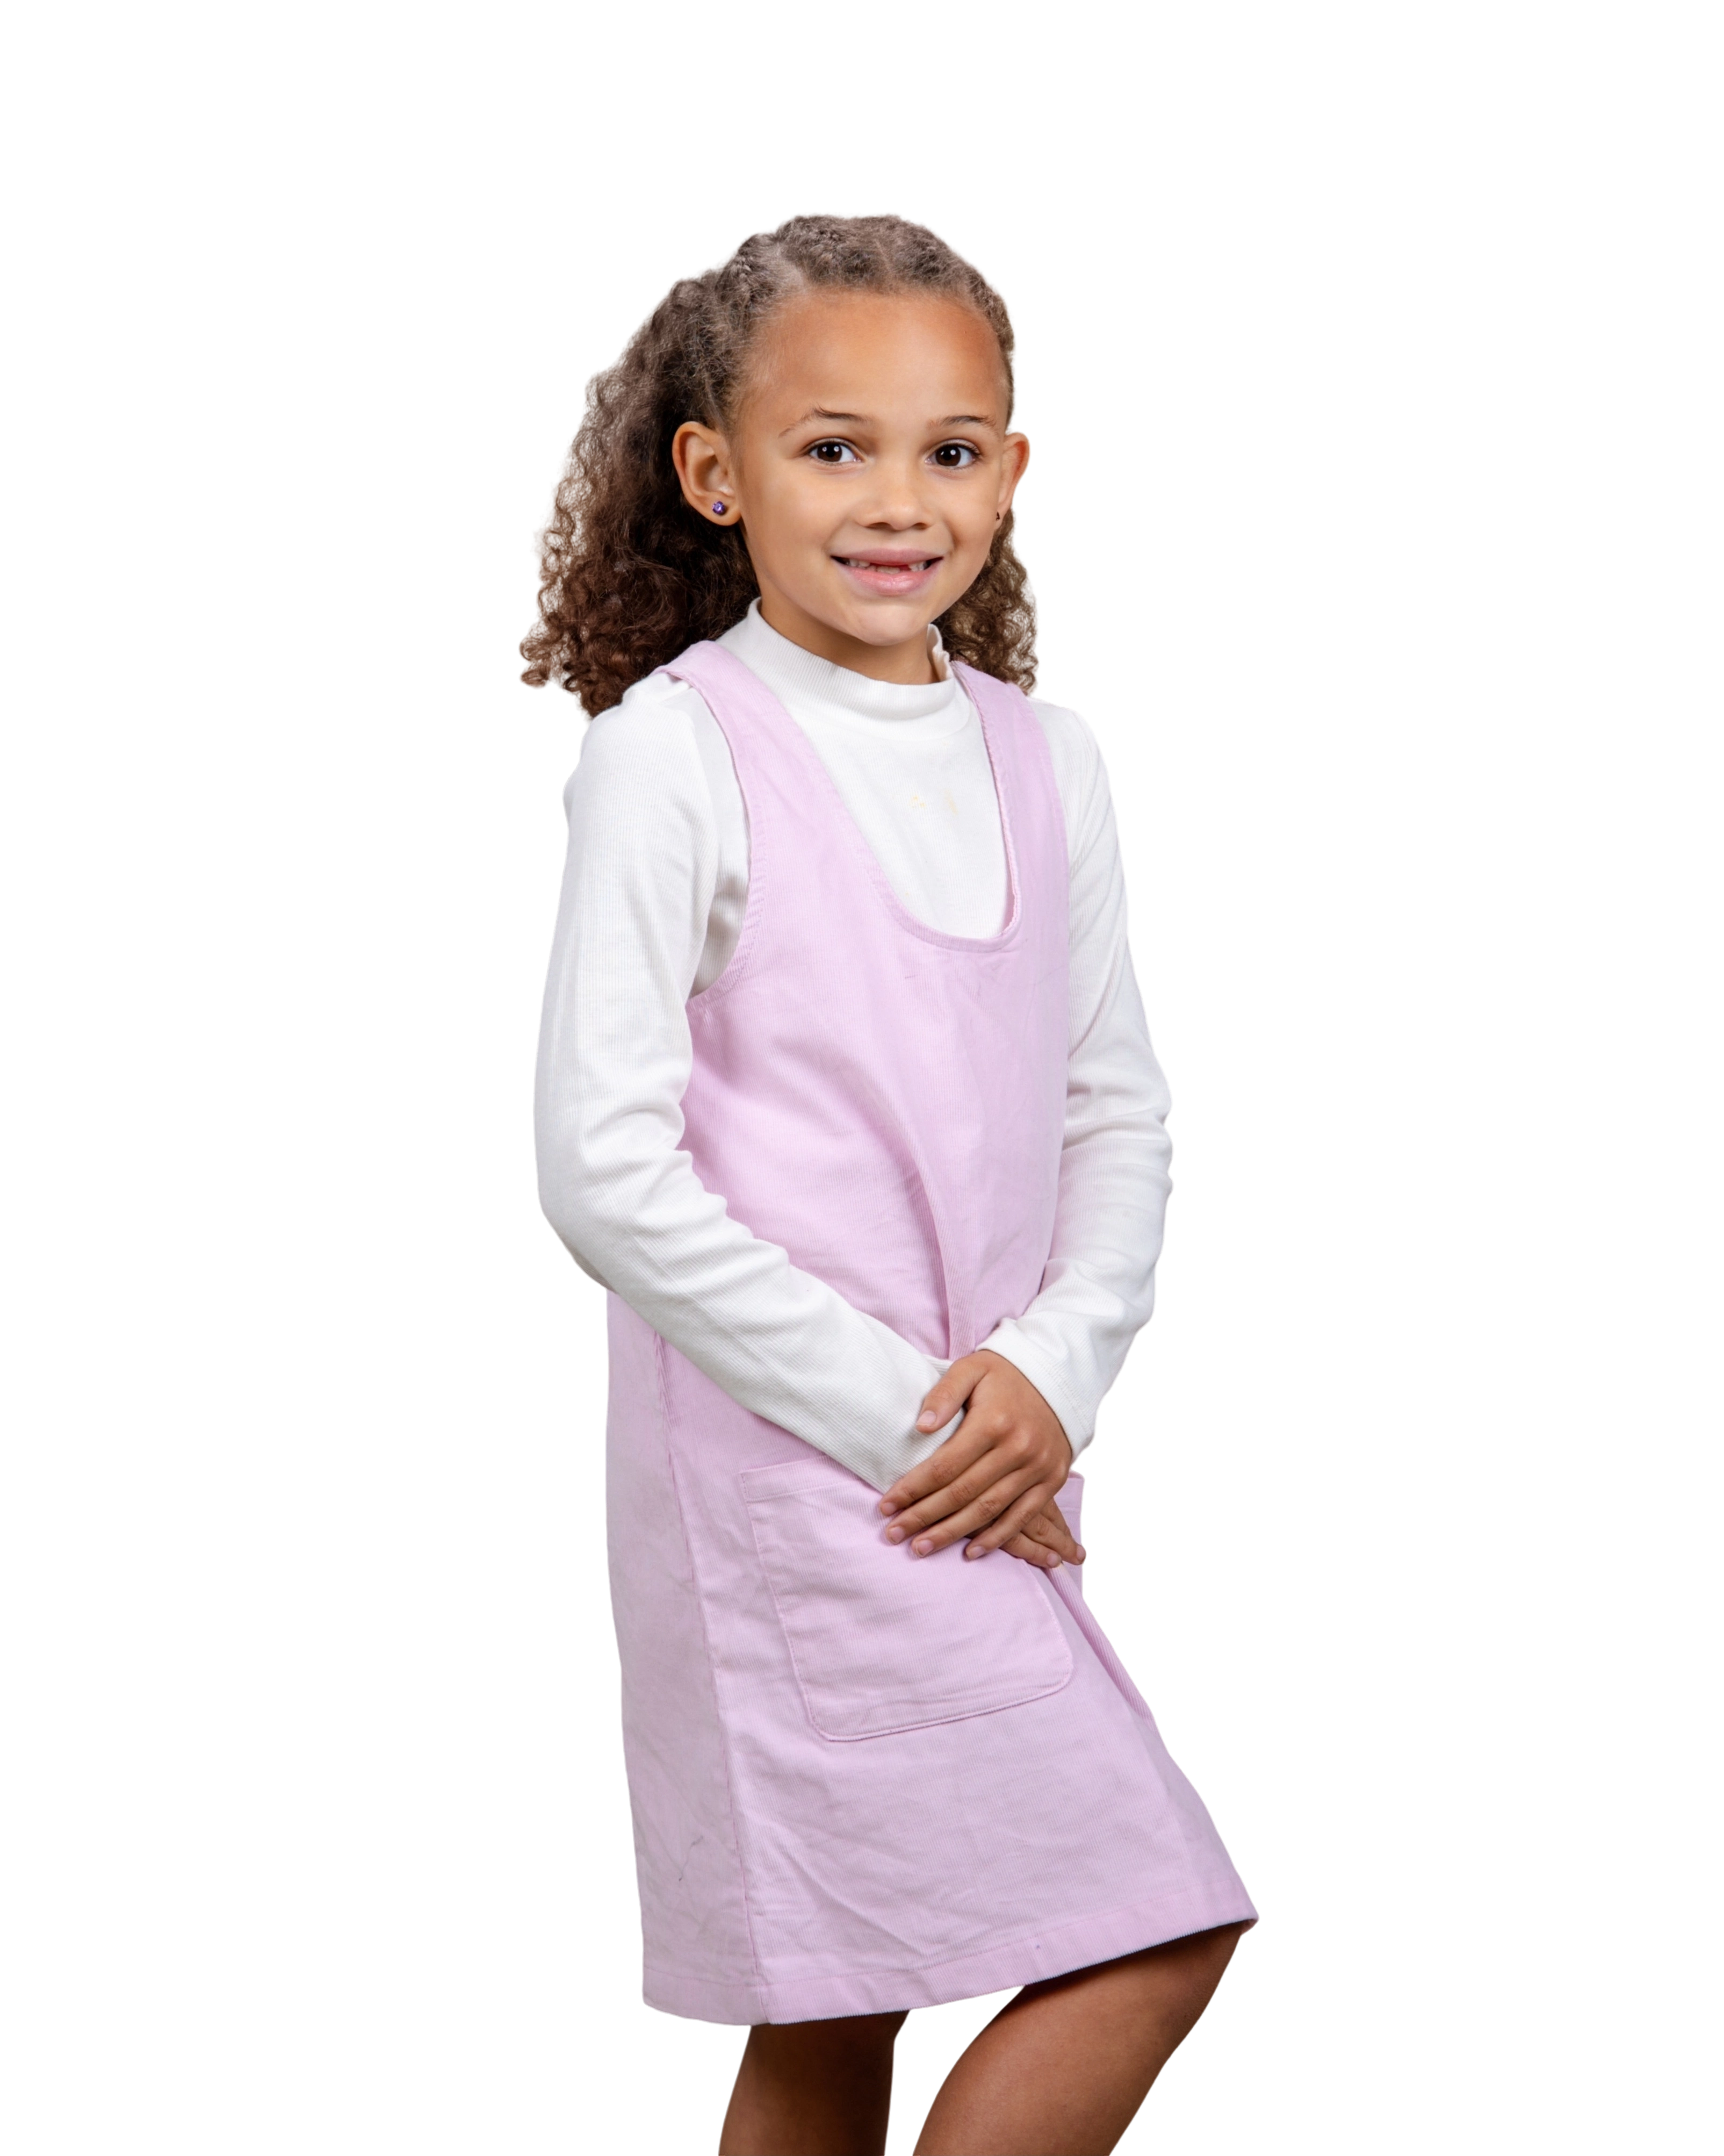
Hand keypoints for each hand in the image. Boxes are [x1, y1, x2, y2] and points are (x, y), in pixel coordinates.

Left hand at [877, 1351, 1084, 1565]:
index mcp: (993, 1422)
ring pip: (988, 1510)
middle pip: (962, 1493)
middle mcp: (1017, 1448)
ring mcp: (1037, 1467)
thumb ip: (944, 1394)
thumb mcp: (971, 1369)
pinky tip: (970, 1552)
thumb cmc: (1004, 1375)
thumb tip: (920, 1427)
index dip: (912, 1489)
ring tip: (921, 1548)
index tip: (886, 1505)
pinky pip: (1022, 1517)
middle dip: (923, 1517)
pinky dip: (996, 1538)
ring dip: (952, 1533)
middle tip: (894, 1534)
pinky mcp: (1051, 1480)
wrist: (1057, 1379)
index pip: (944, 1466)